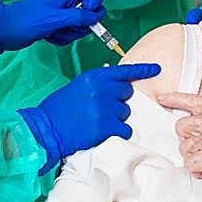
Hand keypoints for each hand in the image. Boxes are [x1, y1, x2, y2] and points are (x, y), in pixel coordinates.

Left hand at [0, 0, 105, 55]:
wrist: (5, 30)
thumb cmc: (25, 21)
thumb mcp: (54, 19)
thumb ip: (77, 16)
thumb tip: (96, 16)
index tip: (86, 11)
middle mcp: (69, 0)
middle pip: (93, 8)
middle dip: (84, 23)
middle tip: (66, 25)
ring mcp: (64, 12)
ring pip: (83, 23)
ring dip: (71, 32)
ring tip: (54, 31)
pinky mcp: (59, 24)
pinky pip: (72, 32)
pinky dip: (63, 37)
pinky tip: (50, 35)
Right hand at [20, 63, 160, 173]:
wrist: (45, 129)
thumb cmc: (57, 110)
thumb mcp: (77, 88)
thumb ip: (96, 86)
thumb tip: (113, 88)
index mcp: (94, 77)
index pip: (124, 72)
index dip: (142, 70)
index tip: (156, 69)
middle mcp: (102, 89)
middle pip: (127, 94)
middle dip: (118, 102)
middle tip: (100, 110)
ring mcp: (105, 108)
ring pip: (125, 113)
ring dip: (115, 119)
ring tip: (94, 122)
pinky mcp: (106, 126)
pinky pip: (124, 129)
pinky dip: (117, 133)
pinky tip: (101, 132)